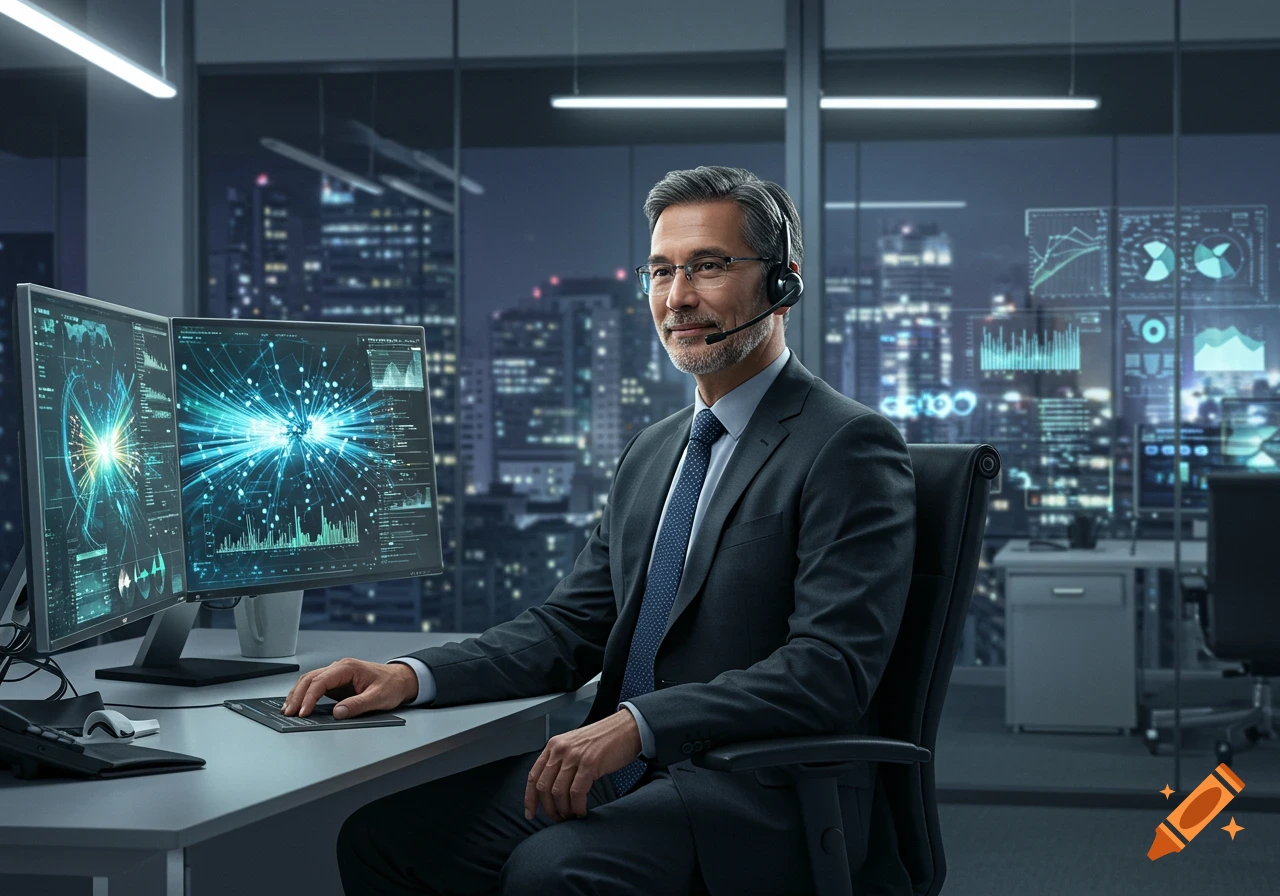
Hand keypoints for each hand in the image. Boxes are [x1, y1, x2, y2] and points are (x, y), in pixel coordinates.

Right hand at [281, 658, 418, 718]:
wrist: (400, 679)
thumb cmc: (391, 685)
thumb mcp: (378, 697)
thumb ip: (358, 705)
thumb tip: (338, 713)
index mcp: (348, 668)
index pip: (321, 681)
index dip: (310, 697)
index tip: (304, 712)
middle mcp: (339, 668)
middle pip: (310, 679)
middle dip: (297, 696)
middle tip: (289, 713)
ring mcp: (336, 674)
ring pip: (309, 680)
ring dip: (297, 694)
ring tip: (288, 710)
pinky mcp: (336, 682)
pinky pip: (315, 686)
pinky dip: (304, 694)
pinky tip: (298, 704)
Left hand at [524, 709, 642, 822]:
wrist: (626, 728)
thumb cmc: (604, 740)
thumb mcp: (575, 746)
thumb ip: (561, 762)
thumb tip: (552, 790)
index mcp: (554, 746)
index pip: (533, 775)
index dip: (530, 798)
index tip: (530, 813)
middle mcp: (560, 750)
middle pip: (543, 787)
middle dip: (549, 808)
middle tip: (558, 818)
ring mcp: (574, 756)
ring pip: (558, 792)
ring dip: (564, 810)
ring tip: (572, 816)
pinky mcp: (590, 764)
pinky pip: (577, 793)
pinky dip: (577, 807)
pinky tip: (582, 811)